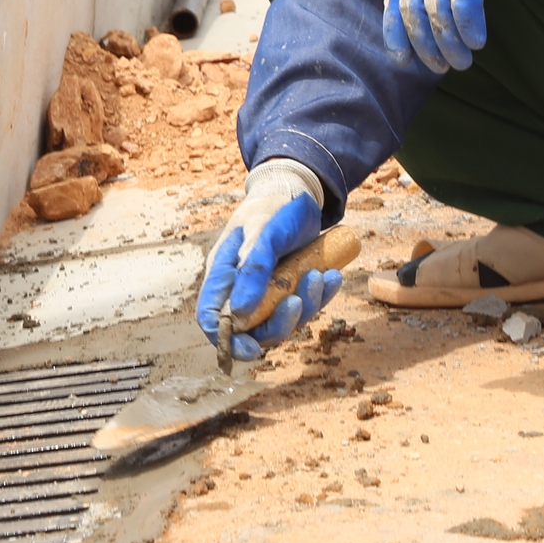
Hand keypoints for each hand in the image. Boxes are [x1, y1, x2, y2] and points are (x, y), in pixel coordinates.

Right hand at [196, 160, 336, 360]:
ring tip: (319, 275)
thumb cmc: (272, 208)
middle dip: (276, 324)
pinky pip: (303, 305)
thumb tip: (241, 314)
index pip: (211, 317)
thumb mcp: (263, 230)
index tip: (251, 350)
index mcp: (223, 273)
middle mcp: (242, 287)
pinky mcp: (290, 288)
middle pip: (250, 328)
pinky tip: (332, 275)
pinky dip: (320, 295)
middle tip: (297, 303)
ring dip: (304, 306)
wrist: (297, 192)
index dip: (226, 340)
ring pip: (280, 321)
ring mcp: (267, 290)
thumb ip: (253, 268)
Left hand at [383, 0, 527, 73]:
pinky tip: (477, 40)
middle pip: (413, 10)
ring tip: (462, 62)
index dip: (395, 34)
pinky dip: (469, 22)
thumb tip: (432, 12)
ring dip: (449, 41)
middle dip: (425, 45)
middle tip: (442, 69)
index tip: (403, 62)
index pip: (393, 0)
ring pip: (438, 8)